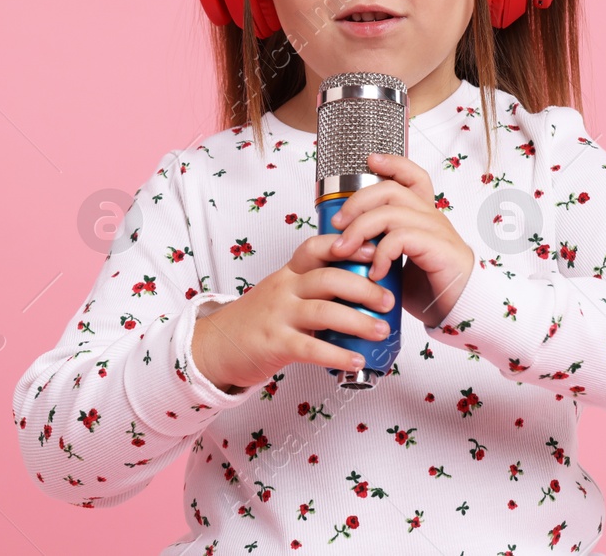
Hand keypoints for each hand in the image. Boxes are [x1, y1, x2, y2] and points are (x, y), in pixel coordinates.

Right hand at [191, 233, 396, 391]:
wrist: (216, 345)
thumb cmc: (258, 319)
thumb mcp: (283, 292)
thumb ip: (315, 287)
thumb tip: (365, 286)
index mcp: (289, 273)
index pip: (317, 247)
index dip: (348, 246)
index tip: (377, 250)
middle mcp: (284, 289)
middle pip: (328, 278)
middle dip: (364, 288)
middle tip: (389, 300)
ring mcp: (278, 315)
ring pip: (323, 311)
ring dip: (358, 321)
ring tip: (381, 331)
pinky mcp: (274, 343)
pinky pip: (310, 347)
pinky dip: (337, 354)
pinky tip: (357, 360)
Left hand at [329, 151, 476, 327]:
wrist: (459, 313)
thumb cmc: (429, 289)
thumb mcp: (397, 263)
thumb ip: (378, 247)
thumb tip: (342, 243)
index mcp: (424, 216)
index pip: (413, 177)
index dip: (393, 163)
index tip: (370, 160)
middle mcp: (432, 217)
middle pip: (391, 190)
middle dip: (357, 202)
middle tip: (337, 225)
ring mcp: (437, 231)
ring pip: (391, 212)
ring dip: (360, 230)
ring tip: (344, 251)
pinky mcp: (440, 249)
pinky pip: (401, 238)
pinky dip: (381, 254)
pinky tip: (375, 272)